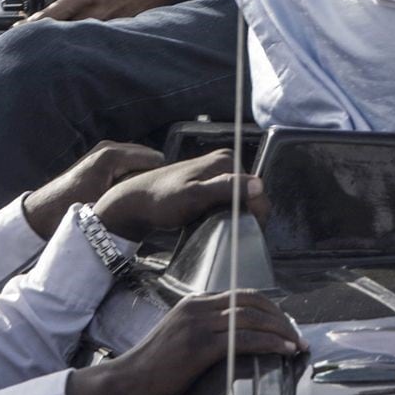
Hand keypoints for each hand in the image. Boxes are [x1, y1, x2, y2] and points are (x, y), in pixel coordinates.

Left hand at [22, 139, 161, 233]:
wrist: (42, 212)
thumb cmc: (71, 210)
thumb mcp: (104, 205)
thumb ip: (131, 195)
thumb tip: (155, 195)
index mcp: (112, 155)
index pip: (156, 160)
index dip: (161, 180)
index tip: (162, 198)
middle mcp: (110, 146)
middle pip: (149, 158)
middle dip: (153, 176)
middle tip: (153, 199)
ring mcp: (105, 150)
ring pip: (139, 161)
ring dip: (142, 176)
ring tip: (141, 198)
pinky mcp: (101, 157)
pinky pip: (128, 163)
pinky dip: (132, 175)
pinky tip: (128, 193)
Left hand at [36, 0, 177, 23]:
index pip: (53, 14)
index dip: (34, 24)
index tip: (20, 29)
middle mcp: (97, 11)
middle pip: (65, 30)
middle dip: (49, 32)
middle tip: (36, 31)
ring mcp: (111, 22)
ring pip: (82, 34)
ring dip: (69, 33)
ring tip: (59, 30)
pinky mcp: (124, 27)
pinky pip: (101, 34)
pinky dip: (90, 33)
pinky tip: (88, 27)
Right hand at [70, 292, 304, 394]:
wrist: (128, 380)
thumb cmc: (156, 367)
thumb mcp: (181, 337)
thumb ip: (206, 330)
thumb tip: (237, 337)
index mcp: (195, 303)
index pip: (242, 295)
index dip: (269, 308)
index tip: (285, 324)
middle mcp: (198, 307)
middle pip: (251, 301)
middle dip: (280, 317)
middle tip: (297, 334)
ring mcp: (198, 325)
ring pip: (252, 318)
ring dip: (281, 330)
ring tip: (296, 343)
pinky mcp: (200, 346)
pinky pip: (244, 339)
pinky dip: (270, 343)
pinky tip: (283, 350)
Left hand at [93, 146, 263, 236]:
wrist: (136, 203)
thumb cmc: (161, 200)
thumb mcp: (195, 196)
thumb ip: (226, 189)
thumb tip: (258, 185)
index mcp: (226, 160)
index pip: (257, 190)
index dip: (255, 214)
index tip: (244, 233)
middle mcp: (224, 162)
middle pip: (249, 195)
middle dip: (244, 215)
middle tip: (228, 232)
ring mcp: (215, 173)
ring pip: (238, 200)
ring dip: (233, 217)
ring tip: (219, 229)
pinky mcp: (208, 185)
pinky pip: (226, 202)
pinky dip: (223, 215)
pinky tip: (212, 224)